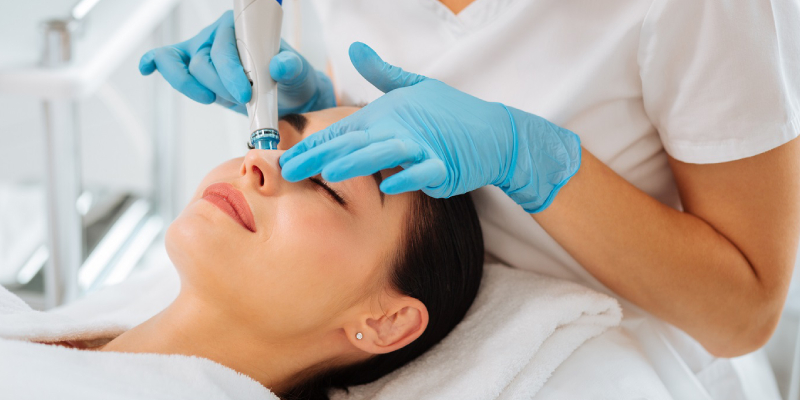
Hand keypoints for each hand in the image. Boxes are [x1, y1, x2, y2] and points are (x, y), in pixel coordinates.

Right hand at [138, 11, 334, 115]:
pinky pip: (167, 60)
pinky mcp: (193, 68)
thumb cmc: (290, 79)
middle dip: (221, 86)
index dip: (230, 72)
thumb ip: (292, 68)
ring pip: (188, 69)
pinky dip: (156, 64)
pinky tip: (147, 69)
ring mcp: (202, 50)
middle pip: (204, 62)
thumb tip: (279, 65)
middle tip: (243, 100)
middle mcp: (217, 35)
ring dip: (200, 89)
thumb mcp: (298, 74)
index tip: (245, 93)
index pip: (225, 47)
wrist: (287, 94)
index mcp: (241, 27)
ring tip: (218, 100)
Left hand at [279, 43, 580, 212]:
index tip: (283, 159)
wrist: (495, 132)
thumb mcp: (413, 87)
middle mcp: (399, 130)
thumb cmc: (451, 114)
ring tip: (329, 173)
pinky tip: (389, 187)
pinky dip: (409, 178)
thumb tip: (356, 47)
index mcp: (385, 116)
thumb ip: (381, 71)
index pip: (341, 131)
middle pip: (353, 144)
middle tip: (288, 171)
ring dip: (357, 163)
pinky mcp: (445, 165)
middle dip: (318, 158)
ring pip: (384, 154)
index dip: (311, 145)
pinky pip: (425, 172)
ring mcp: (422, 147)